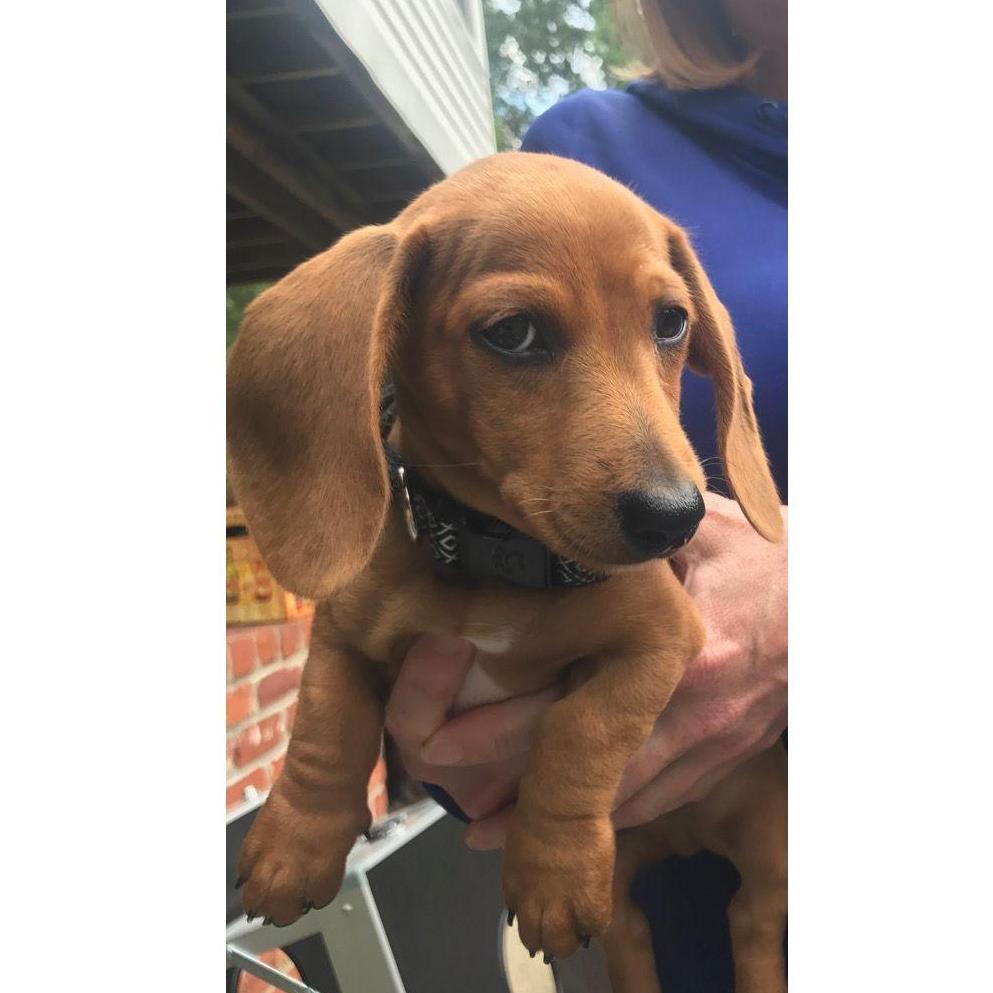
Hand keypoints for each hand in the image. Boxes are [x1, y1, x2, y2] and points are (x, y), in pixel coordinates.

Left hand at [384, 492, 786, 847]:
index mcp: (683, 652)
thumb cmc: (762, 559)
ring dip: (557, 820)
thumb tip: (559, 528)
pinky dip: (606, 820)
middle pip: (592, 767)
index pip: (576, 702)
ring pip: (622, 798)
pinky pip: (659, 800)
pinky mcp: (724, 758)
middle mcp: (696, 711)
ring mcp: (714, 744)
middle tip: (446, 793)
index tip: (440, 736)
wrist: (834, 604)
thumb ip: (633, 540)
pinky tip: (564, 828)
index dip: (504, 729)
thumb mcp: (698, 532)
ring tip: (484, 829)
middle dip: (517, 790)